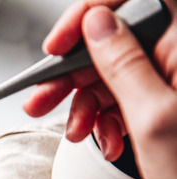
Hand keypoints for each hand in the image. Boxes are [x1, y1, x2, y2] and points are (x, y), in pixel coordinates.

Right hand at [24, 0, 176, 178]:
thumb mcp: (154, 119)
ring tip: (72, 129)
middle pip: (116, 36)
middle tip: (42, 95)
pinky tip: (103, 138)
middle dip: (74, 69)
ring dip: (83, 101)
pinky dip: (105, 116)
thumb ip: (123, 64)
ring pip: (113, 70)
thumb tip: (97, 24)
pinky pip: (124, 95)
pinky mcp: (168, 99)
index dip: (93, 9)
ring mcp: (175, 78)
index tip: (63, 39)